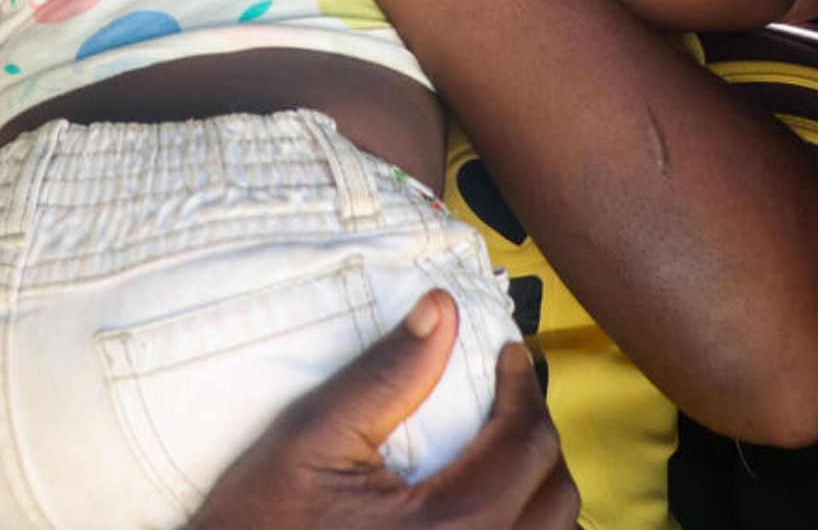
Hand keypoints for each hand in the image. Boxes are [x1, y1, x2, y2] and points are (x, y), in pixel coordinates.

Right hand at [188, 293, 578, 529]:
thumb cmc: (262, 519)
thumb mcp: (312, 434)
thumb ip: (384, 374)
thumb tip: (442, 308)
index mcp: (446, 525)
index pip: (524, 445)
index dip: (524, 388)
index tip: (508, 356)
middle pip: (555, 495)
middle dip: (538, 433)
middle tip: (508, 395)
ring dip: (540, 486)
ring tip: (505, 447)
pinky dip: (525, 528)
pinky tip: (493, 504)